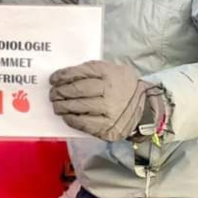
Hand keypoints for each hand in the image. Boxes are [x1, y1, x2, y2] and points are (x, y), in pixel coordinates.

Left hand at [49, 60, 164, 141]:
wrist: (144, 108)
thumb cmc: (121, 86)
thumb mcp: (111, 70)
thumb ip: (91, 71)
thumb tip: (64, 76)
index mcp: (109, 73)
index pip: (80, 72)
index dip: (63, 76)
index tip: (53, 79)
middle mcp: (109, 91)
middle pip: (77, 90)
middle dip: (60, 92)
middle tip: (53, 94)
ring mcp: (109, 110)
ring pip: (78, 107)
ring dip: (62, 106)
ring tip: (57, 105)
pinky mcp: (108, 127)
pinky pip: (84, 123)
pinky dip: (72, 119)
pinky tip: (67, 116)